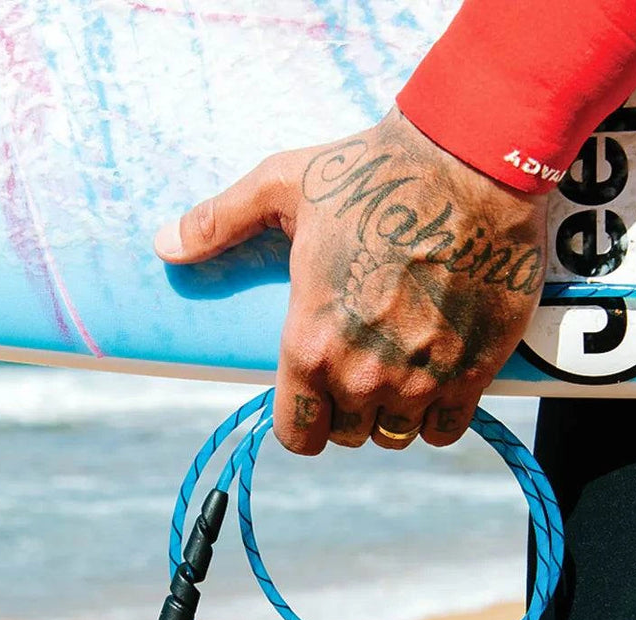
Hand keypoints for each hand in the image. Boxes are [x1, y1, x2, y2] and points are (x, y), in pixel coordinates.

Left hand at [154, 110, 546, 453]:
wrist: (470, 166)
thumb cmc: (374, 174)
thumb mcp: (282, 186)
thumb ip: (220, 222)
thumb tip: (165, 245)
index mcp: (310, 343)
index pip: (297, 435)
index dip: (302, 421)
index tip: (313, 399)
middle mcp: (363, 376)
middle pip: (349, 436)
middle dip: (349, 410)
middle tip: (361, 367)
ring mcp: (420, 381)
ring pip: (396, 435)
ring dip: (394, 413)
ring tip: (400, 370)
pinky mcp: (471, 375)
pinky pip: (445, 430)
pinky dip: (440, 414)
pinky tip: (438, 378)